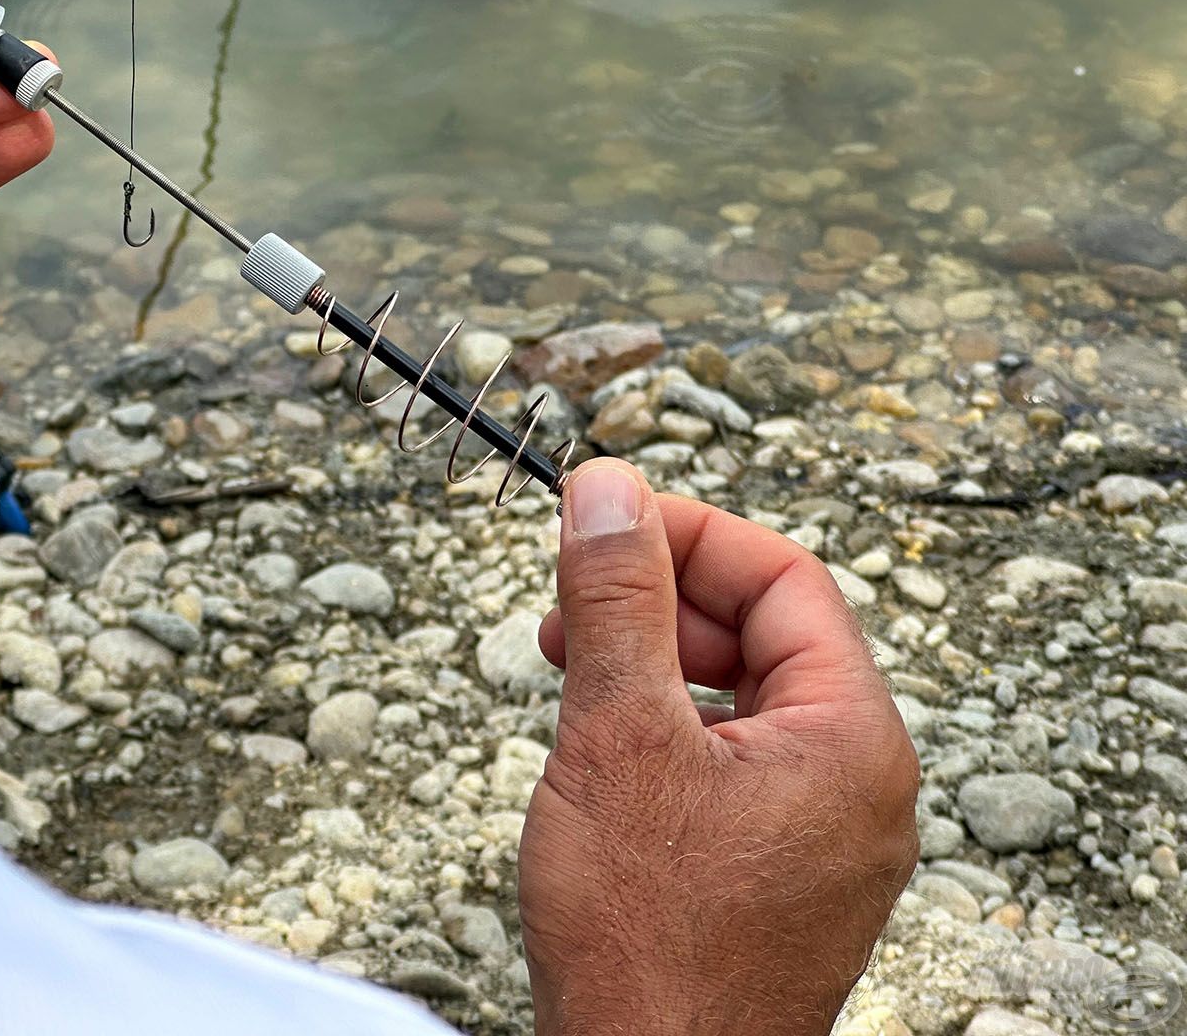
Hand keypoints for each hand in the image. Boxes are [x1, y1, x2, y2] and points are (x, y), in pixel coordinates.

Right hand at [519, 459, 918, 1035]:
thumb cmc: (646, 940)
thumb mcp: (618, 735)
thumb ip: (619, 600)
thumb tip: (609, 488)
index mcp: (852, 739)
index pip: (785, 579)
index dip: (688, 534)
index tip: (603, 521)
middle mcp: (858, 784)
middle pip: (765, 634)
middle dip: (659, 604)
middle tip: (571, 608)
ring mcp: (823, 835)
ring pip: (742, 699)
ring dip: (652, 666)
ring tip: (571, 675)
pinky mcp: (779, 873)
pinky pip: (731, 762)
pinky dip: (663, 732)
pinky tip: (600, 749)